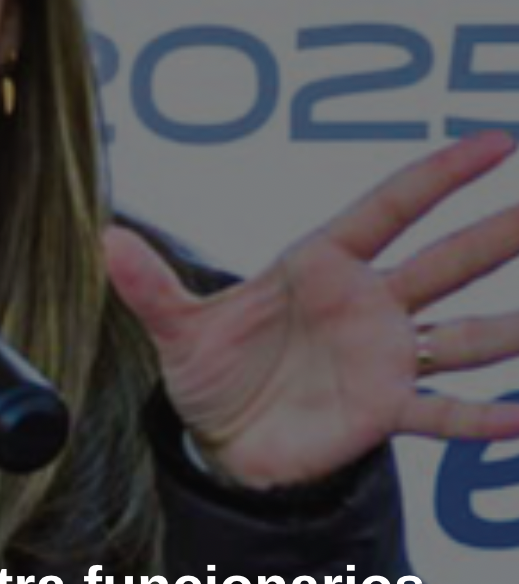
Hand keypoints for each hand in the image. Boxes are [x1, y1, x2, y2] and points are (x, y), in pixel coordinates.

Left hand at [104, 131, 518, 488]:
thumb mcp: (175, 328)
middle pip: (444, 261)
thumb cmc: (207, 370)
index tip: (493, 144)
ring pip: (463, 335)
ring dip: (509, 326)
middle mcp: (363, 305)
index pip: (388, 209)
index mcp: (318, 267)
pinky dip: (482, 417)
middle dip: (498, 235)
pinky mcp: (384, 412)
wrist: (220, 439)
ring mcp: (382, 358)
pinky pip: (444, 412)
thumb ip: (151, 285)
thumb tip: (106, 239)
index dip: (438, 175)